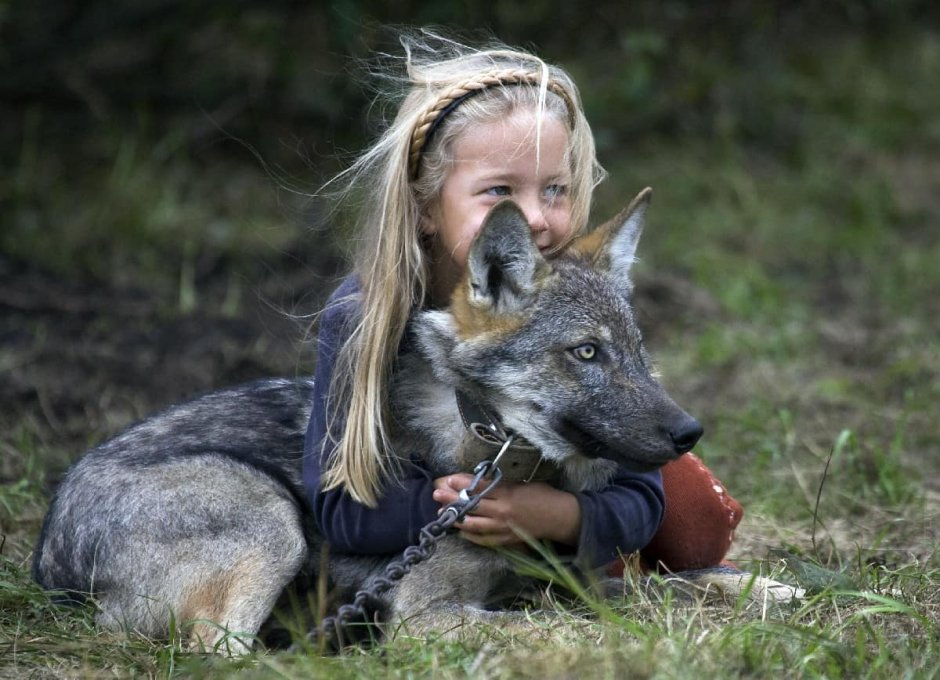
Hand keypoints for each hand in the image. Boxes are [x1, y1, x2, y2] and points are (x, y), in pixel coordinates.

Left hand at [432, 473, 581, 548]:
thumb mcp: (522, 484)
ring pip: (473, 525)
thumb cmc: (542, 496)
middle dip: (451, 500)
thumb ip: (500, 485)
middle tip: (437, 494)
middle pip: (471, 505)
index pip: (479, 487)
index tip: (448, 479)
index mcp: (508, 494)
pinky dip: (470, 536)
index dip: (462, 483)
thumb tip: (477, 482)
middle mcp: (503, 511)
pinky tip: (461, 531)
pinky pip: (483, 540)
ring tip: (442, 514)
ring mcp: (503, 528)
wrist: (558, 517)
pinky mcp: (506, 540)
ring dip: (456, 519)